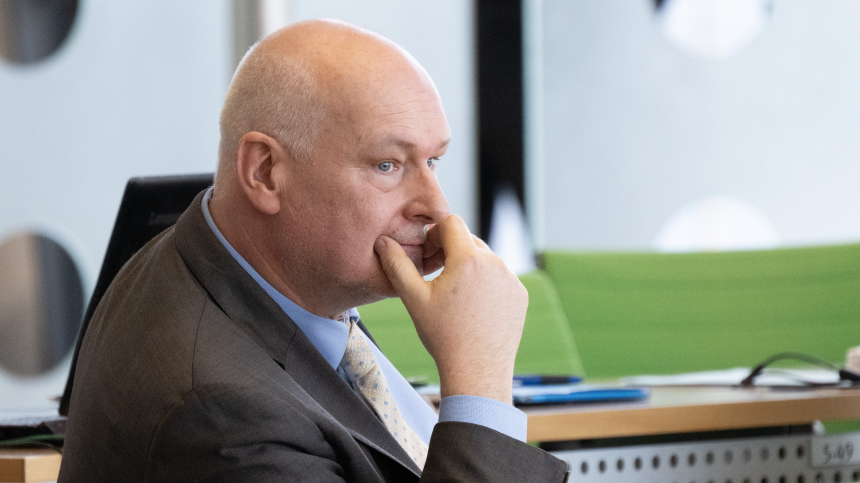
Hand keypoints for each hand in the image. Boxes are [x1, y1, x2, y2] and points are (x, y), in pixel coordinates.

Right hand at [374, 215, 526, 403]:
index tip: (428, 254)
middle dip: (451, 249)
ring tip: (454, 293)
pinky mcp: (519, 294)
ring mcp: (511, 279)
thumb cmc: (444, 336)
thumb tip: (383, 242)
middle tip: (436, 274)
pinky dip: (486, 283)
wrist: (476, 371)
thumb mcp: (414, 298)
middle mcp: (495, 263)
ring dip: (468, 266)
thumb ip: (397, 265)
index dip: (434, 233)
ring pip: (485, 258)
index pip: (451, 222)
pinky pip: (500, 277)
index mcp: (469, 259)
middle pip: (468, 239)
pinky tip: (472, 305)